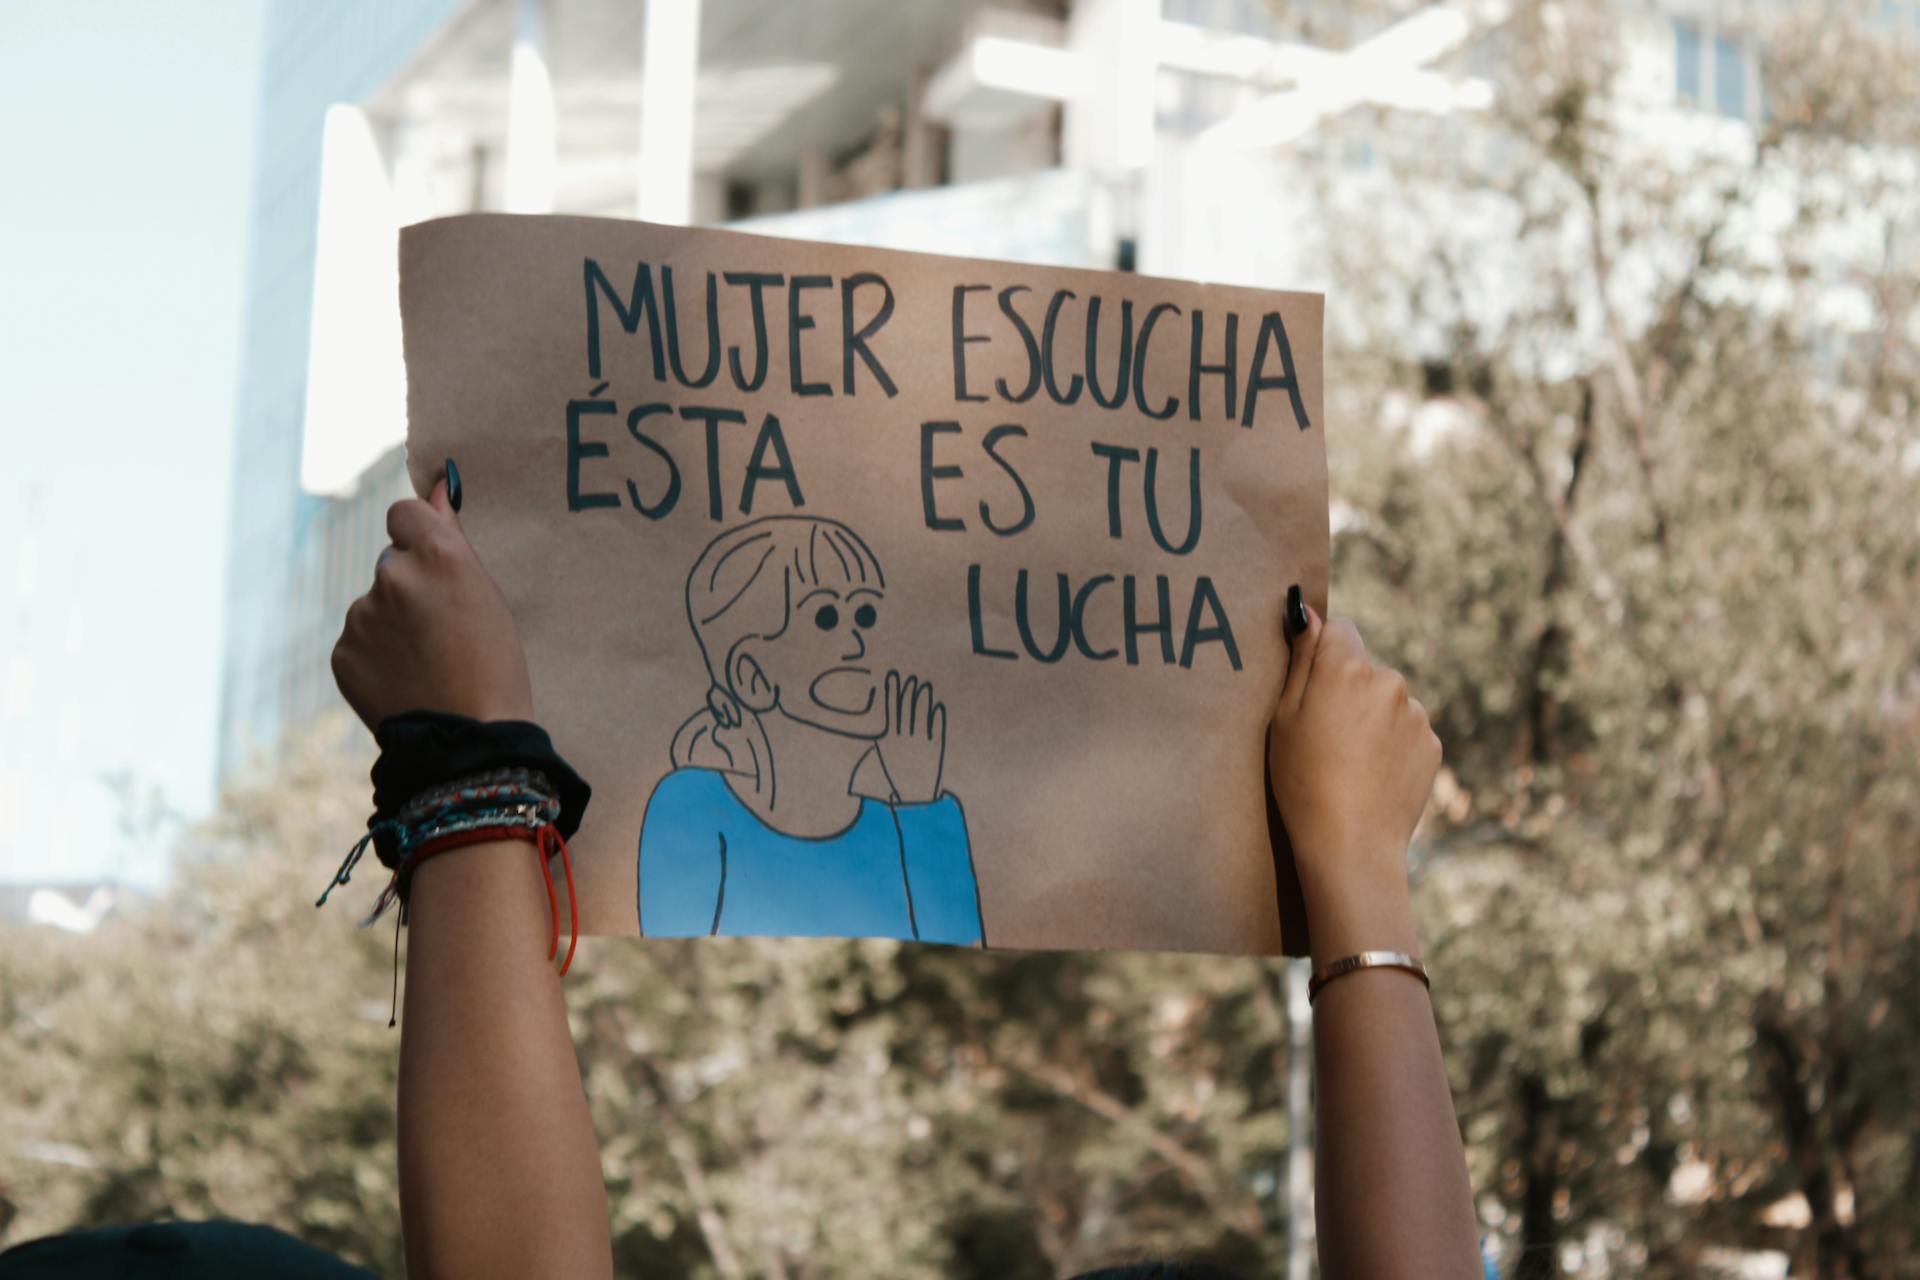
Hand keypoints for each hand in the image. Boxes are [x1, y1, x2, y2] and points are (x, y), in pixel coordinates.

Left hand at [330, 474, 533, 729]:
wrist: (469, 741)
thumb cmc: (495, 665)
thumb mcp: (488, 596)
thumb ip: (452, 539)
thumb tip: (436, 488)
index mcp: (436, 555)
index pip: (404, 513)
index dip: (419, 535)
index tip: (433, 560)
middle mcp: (393, 576)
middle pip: (393, 563)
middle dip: (411, 587)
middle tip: (442, 630)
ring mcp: (361, 616)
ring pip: (375, 605)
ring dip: (392, 623)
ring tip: (426, 663)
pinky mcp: (343, 652)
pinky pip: (359, 641)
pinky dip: (377, 655)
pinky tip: (405, 679)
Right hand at [874, 670, 946, 804]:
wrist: (914, 794)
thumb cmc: (897, 771)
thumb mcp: (885, 753)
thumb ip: (886, 734)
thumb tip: (887, 715)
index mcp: (890, 739)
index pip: (891, 710)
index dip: (892, 692)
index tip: (893, 677)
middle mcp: (904, 739)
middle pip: (906, 710)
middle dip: (908, 692)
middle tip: (911, 678)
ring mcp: (920, 743)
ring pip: (921, 717)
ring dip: (923, 701)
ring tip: (924, 687)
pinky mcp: (936, 749)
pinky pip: (936, 730)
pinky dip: (937, 719)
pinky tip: (938, 707)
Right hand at [1268, 605, 1440, 960]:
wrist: (1351, 845)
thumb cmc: (1302, 781)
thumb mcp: (1283, 718)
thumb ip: (1301, 660)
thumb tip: (1308, 614)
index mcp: (1347, 668)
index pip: (1340, 629)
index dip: (1322, 652)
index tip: (1310, 686)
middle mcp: (1390, 680)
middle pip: (1364, 669)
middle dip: (1346, 690)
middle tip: (1322, 737)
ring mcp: (1416, 714)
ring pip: (1387, 701)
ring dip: (1371, 718)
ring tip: (1348, 764)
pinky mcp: (1432, 745)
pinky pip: (1406, 731)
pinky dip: (1390, 745)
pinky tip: (1370, 776)